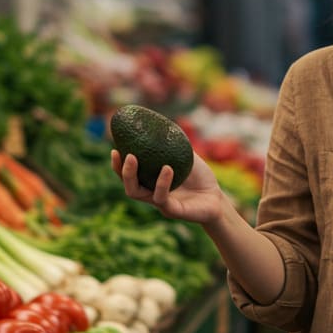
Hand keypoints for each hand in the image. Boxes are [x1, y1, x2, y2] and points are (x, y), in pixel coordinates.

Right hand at [111, 150, 227, 225]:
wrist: (217, 198)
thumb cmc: (200, 177)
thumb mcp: (186, 155)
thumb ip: (173, 143)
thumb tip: (160, 122)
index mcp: (151, 183)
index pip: (129, 176)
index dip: (118, 165)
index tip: (115, 149)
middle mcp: (152, 194)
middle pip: (129, 186)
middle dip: (121, 171)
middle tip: (124, 154)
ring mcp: (161, 204)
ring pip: (137, 194)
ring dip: (132, 176)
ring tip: (134, 157)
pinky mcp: (173, 211)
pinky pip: (162, 198)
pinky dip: (162, 182)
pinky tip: (167, 168)